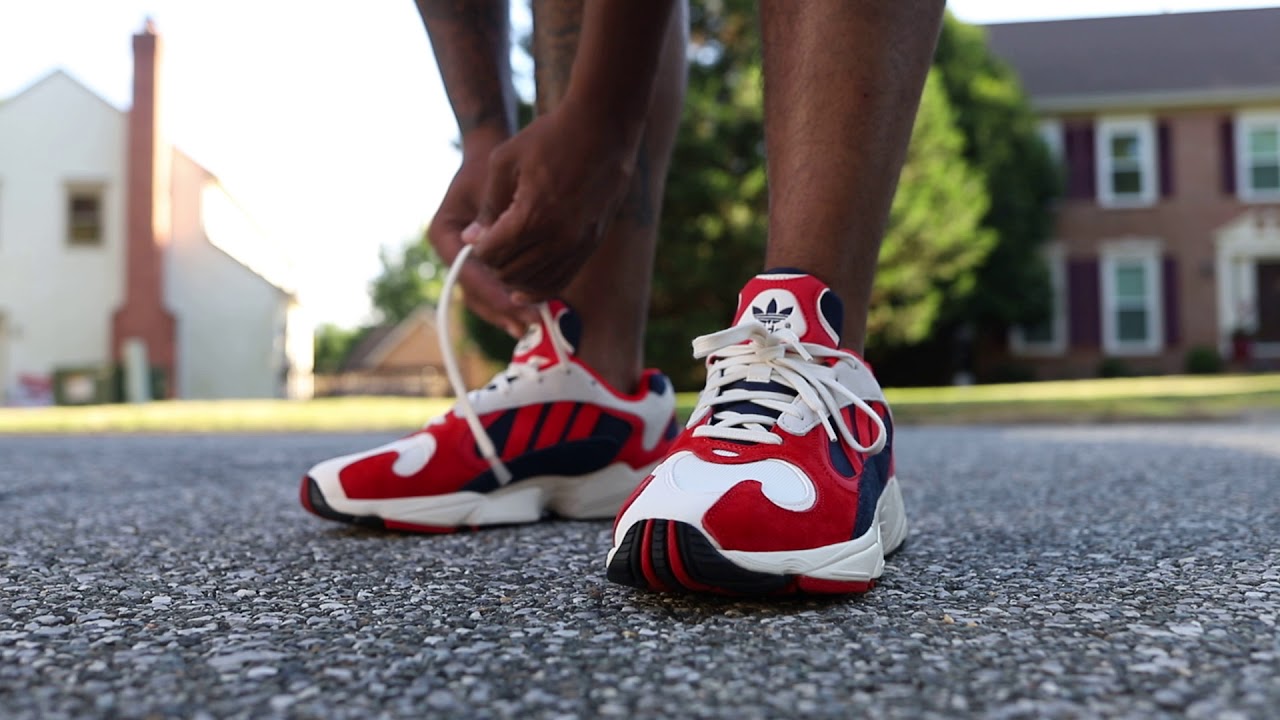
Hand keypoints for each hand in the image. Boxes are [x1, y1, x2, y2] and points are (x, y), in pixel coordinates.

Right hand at [429, 131, 539, 337]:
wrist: (489, 158)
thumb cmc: (489, 168)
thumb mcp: (490, 185)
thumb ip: (492, 215)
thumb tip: (491, 248)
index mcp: (444, 235)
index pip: (467, 272)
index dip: (493, 292)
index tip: (516, 306)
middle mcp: (452, 253)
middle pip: (473, 292)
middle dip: (501, 310)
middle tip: (528, 323)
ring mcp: (466, 261)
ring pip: (484, 296)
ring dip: (507, 312)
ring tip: (533, 324)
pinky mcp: (482, 264)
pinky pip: (495, 288)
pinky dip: (512, 300)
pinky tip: (534, 312)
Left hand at [465, 100, 637, 300]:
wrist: (604, 127)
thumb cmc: (550, 136)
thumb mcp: (505, 162)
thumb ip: (488, 206)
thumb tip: (471, 239)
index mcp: (532, 215)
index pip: (491, 253)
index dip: (478, 248)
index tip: (476, 236)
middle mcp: (558, 237)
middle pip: (510, 272)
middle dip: (493, 263)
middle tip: (490, 246)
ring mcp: (579, 243)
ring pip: (535, 283)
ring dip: (515, 277)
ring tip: (507, 259)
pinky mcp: (592, 243)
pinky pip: (562, 280)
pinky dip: (541, 286)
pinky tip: (526, 284)